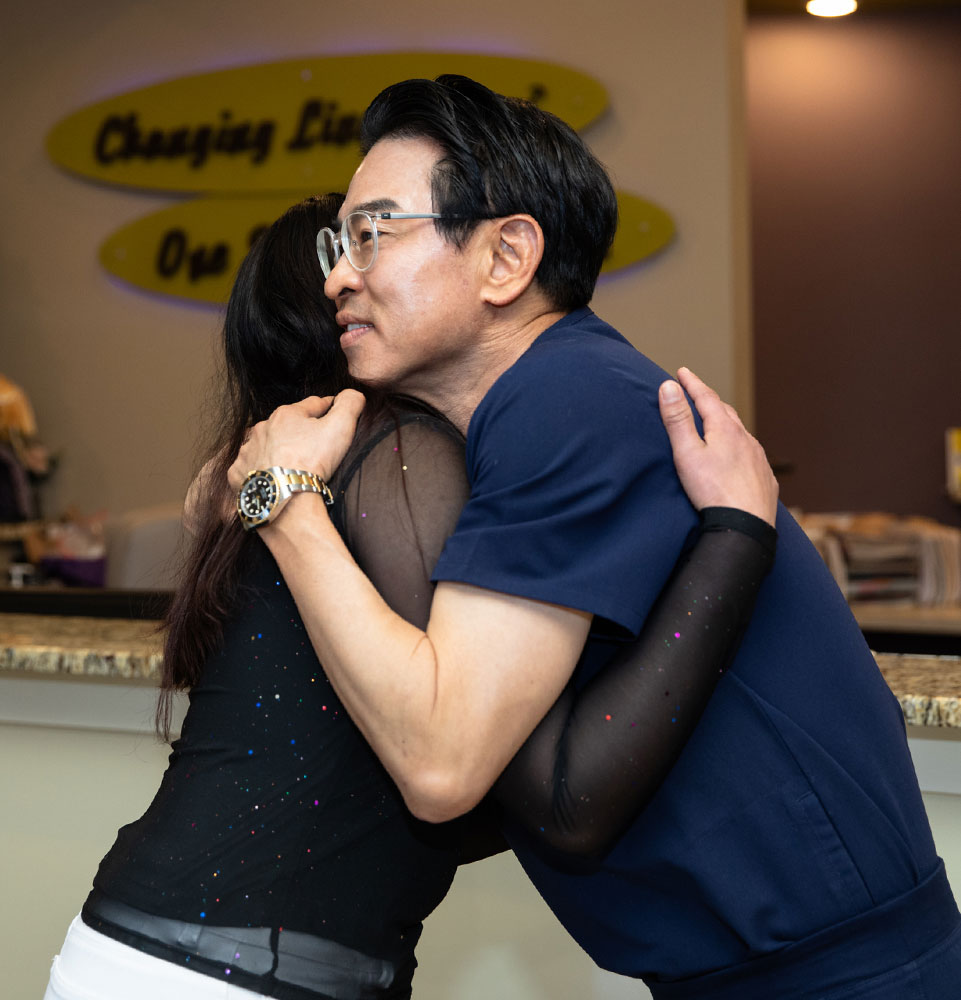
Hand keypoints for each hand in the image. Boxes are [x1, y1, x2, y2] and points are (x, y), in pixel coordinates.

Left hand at [227, 390, 365, 492]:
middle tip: (314, 445)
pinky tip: (271, 478)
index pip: (313, 405)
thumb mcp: (341, 427)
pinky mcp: (239, 474)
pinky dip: (260, 471)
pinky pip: (250, 468)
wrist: (285, 500)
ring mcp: (247, 452)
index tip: (335, 412)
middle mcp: (262, 428)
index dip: (327, 407)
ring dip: (277, 450)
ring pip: (266, 445)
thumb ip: (350, 404)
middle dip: (300, 430)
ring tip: (290, 465)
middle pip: (286, 425)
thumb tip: (353, 394)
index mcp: (286, 414)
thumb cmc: (313, 462)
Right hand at [658, 367, 777, 526]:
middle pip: (725, 412)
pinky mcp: (764, 477)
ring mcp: (758, 457)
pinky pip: (751, 454)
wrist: (745, 526)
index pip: (706, 397)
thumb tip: (669, 386)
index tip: (682, 372)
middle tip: (697, 394)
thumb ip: (677, 419)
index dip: (692, 383)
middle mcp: (745, 438)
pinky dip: (740, 446)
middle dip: (709, 400)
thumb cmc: (712, 491)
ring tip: (716, 423)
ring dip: (726, 423)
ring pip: (741, 433)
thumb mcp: (686, 453)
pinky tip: (737, 456)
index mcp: (725, 429)